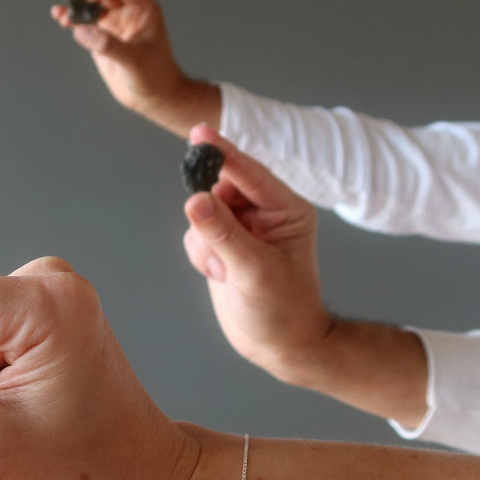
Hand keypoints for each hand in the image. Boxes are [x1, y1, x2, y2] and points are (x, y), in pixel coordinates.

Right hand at [50, 0, 186, 116]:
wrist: (152, 97)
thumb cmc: (154, 76)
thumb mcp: (134, 60)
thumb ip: (107, 45)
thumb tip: (80, 30)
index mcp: (143, 9)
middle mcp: (128, 12)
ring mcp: (114, 24)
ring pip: (91, 4)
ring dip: (75, 3)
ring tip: (60, 11)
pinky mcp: (101, 39)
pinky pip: (84, 23)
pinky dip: (72, 18)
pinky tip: (60, 17)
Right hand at [182, 125, 331, 382]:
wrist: (280, 346)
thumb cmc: (283, 310)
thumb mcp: (254, 271)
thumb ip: (222, 233)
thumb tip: (194, 200)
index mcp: (286, 208)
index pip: (249, 172)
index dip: (223, 153)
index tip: (199, 133)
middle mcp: (264, 213)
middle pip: (219, 189)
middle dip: (211, 218)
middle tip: (218, 248)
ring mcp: (242, 229)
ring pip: (202, 213)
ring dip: (206, 243)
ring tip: (226, 271)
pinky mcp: (224, 245)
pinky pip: (196, 234)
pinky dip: (201, 255)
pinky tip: (220, 276)